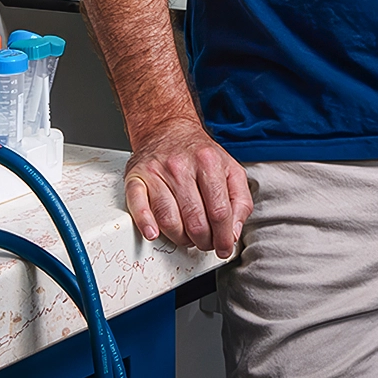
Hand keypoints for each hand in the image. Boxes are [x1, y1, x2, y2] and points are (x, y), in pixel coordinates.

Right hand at [123, 116, 251, 257]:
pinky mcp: (136, 177)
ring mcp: (157, 172)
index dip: (223, 236)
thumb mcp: (231, 169)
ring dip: (180, 238)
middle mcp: (181, 166)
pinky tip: (154, 233)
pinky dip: (145, 223)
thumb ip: (240, 200)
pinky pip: (138, 205)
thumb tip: (233, 232)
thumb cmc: (199, 154)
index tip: (224, 248)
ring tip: (187, 238)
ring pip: (169, 219)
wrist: (167, 128)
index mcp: (208, 162)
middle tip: (206, 243)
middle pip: (195, 219)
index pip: (219, 211)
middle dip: (203, 241)